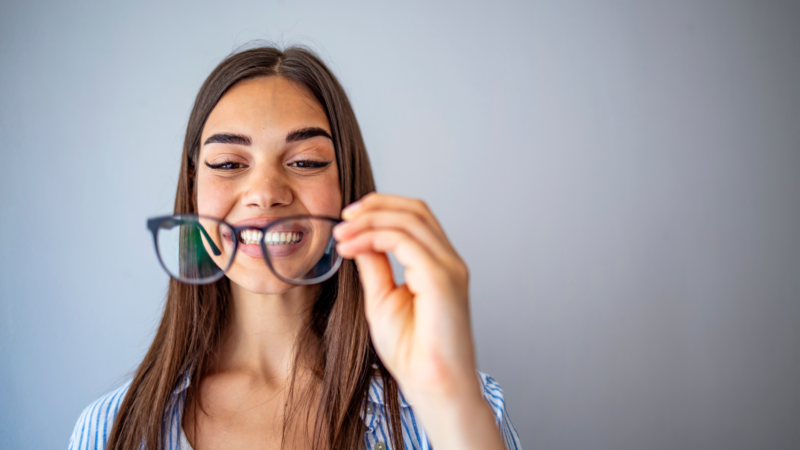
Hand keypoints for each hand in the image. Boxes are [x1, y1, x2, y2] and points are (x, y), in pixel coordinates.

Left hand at [333, 193, 504, 448]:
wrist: (432, 385)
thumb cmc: (413, 352)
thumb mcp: (382, 298)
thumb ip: (375, 266)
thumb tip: (360, 239)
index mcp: (437, 265)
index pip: (414, 217)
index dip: (381, 208)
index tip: (347, 219)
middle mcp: (448, 261)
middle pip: (415, 209)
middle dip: (375, 205)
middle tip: (342, 217)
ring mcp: (448, 268)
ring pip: (411, 218)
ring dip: (370, 219)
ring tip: (342, 233)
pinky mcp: (442, 279)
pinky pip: (405, 241)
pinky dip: (374, 236)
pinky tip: (352, 247)